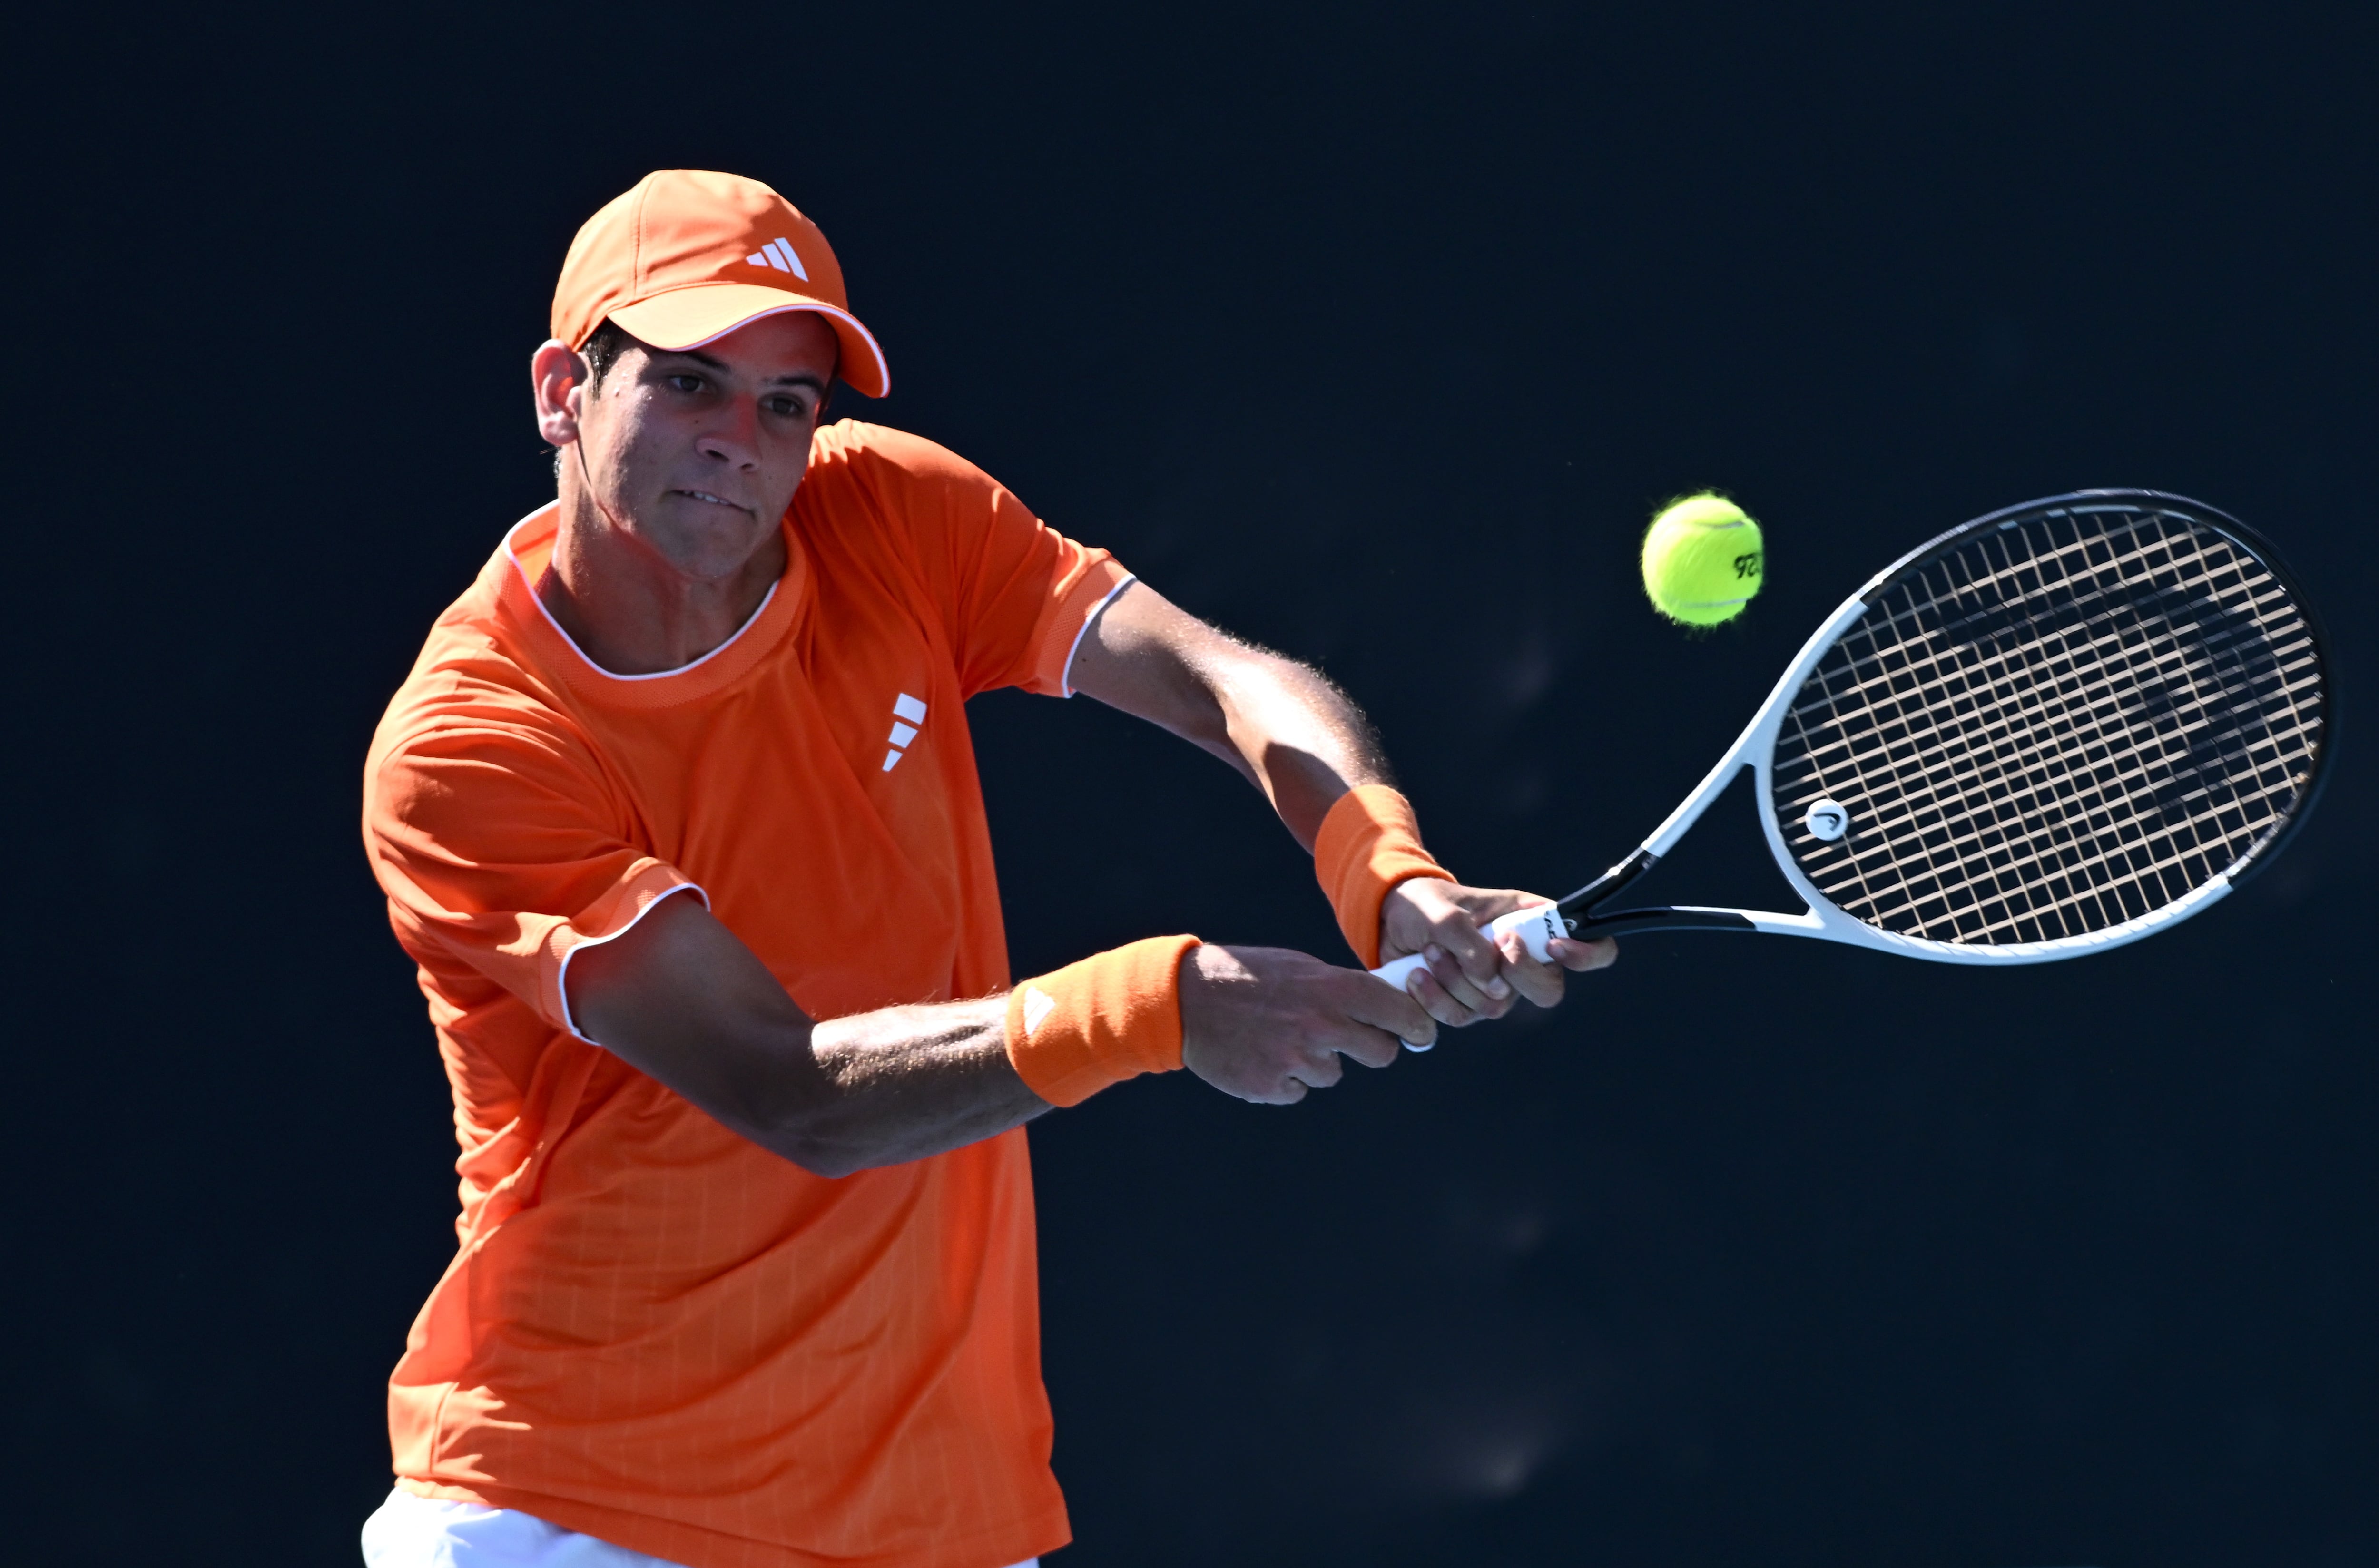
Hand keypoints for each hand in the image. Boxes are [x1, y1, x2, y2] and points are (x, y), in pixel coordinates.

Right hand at [1179, 944, 1436, 1103]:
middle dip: (1371, 1047)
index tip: (1419, 1032)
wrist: (1187, 1000)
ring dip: (1317, 1061)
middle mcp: (1321, 1026)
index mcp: (1333, 990)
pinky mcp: (1272, 1087)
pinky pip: (1298, 1089)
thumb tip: (1383, 1006)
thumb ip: (1341, 989)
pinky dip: (1286, 1077)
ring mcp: (1297, 1061)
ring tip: (1281, 1036)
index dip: (1416, 1025)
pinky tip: (1262, 1054)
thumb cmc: (1248, 976)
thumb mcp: (1300, 968)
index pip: (1399, 1013)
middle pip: (1381, 1053)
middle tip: (1348, 1037)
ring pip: (1333, 1073)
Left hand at [1379, 879, 1618, 1028]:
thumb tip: (1493, 983)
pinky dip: (1435, 997)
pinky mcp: (1465, 1006)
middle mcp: (1522, 961)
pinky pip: (1460, 1018)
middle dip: (1515, 973)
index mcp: (1533, 925)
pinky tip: (1417, 974)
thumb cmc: (1425, 904)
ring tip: (1432, 949)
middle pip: (1548, 991)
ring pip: (1495, 1006)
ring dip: (1457, 979)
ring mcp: (1495, 988)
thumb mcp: (1445, 911)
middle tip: (1492, 947)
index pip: (1590, 946)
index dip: (1587, 954)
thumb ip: (1472, 943)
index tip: (1556, 946)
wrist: (1388, 920)